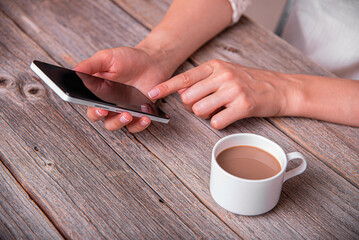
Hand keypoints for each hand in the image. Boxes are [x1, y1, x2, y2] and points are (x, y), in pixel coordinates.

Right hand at [75, 47, 166, 132]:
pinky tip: (145, 117)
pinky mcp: (138, 114)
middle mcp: (109, 104)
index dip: (93, 110)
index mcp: (97, 91)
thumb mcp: (107, 58)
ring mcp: (123, 110)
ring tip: (128, 114)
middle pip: (101, 118)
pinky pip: (136, 126)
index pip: (89, 105)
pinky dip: (139, 124)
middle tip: (110, 111)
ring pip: (116, 125)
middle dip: (105, 118)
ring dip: (120, 122)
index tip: (100, 108)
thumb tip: (75, 70)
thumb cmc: (128, 59)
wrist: (151, 61)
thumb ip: (91, 64)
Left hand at [148, 59, 297, 128]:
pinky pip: (217, 122)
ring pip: (200, 111)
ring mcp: (233, 90)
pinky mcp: (243, 106)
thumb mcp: (225, 73)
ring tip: (220, 109)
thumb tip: (181, 93)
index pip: (185, 78)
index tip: (151, 93)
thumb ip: (203, 81)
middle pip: (189, 98)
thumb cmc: (249, 81)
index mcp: (215, 66)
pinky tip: (229, 116)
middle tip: (206, 105)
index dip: (166, 87)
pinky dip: (219, 123)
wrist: (279, 88)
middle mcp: (223, 75)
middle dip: (192, 107)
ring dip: (206, 115)